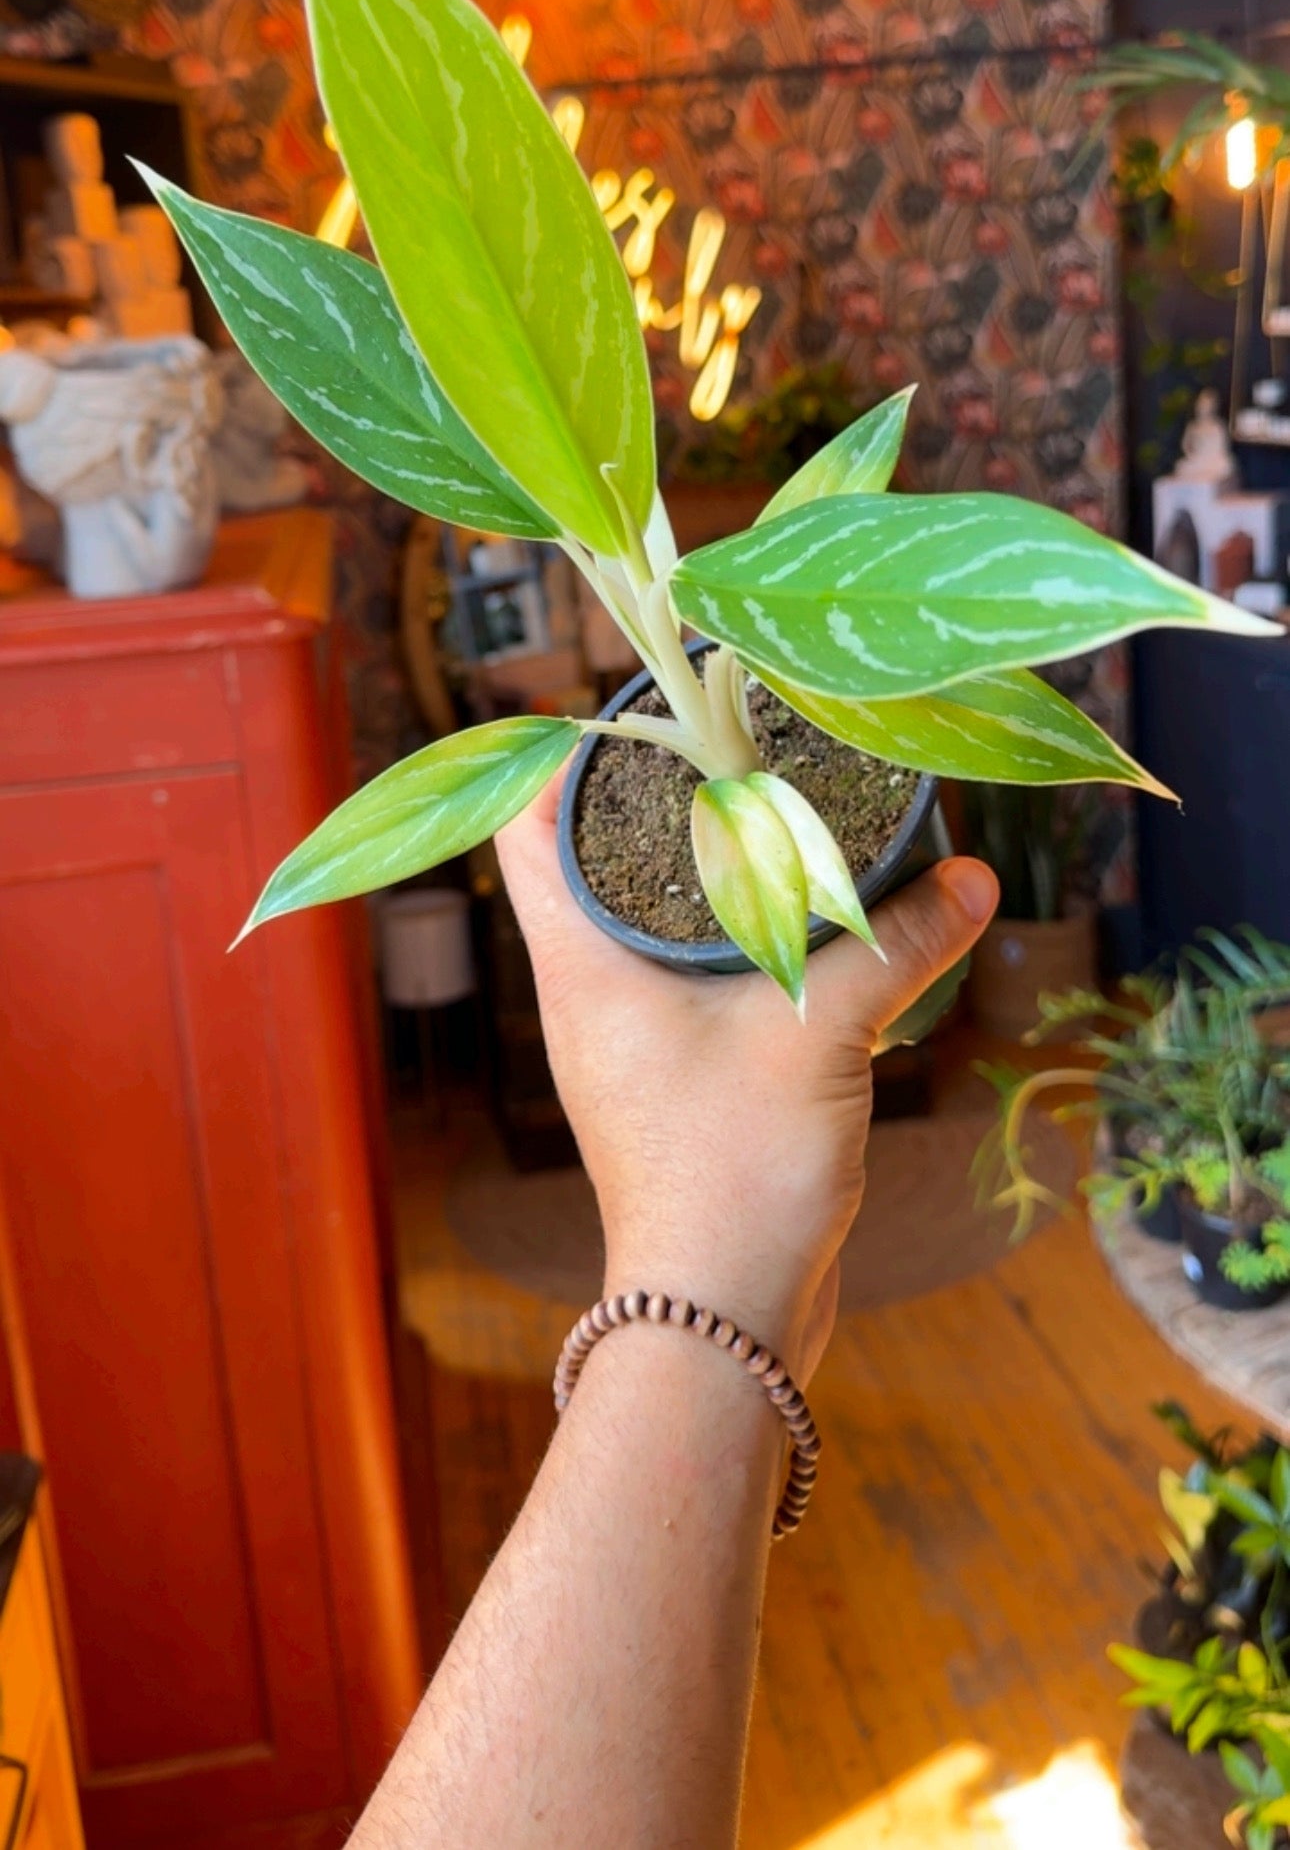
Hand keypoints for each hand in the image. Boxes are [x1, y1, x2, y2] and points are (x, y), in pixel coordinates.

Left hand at [496, 778, 996, 1382]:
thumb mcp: (820, 1037)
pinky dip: (747, 934)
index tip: (646, 708)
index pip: (526, 826)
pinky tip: (813, 917)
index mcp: (581, 964)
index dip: (566, 755)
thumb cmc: (732, 1177)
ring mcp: (632, 1037)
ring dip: (711, 867)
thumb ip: (893, 944)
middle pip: (593, 858)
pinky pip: (701, 972)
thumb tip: (972, 874)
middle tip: (737, 744)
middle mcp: (591, 991)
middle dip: (660, 797)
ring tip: (783, 813)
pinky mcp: (681, 1075)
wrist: (724, 1319)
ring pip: (654, 918)